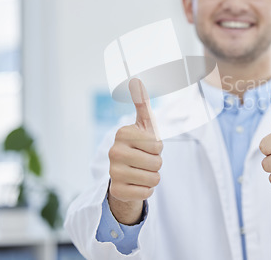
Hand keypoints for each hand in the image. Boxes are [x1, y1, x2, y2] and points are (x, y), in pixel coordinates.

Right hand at [108, 78, 162, 224]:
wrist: (126, 173)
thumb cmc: (140, 145)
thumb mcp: (144, 124)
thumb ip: (142, 102)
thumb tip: (136, 79)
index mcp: (122, 133)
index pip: (157, 144)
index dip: (157, 147)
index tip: (146, 145)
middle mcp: (113, 152)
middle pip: (157, 162)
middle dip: (156, 163)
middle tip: (144, 160)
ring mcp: (113, 173)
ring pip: (154, 178)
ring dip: (152, 177)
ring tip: (141, 171)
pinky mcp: (117, 191)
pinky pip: (147, 192)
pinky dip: (146, 190)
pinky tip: (136, 184)